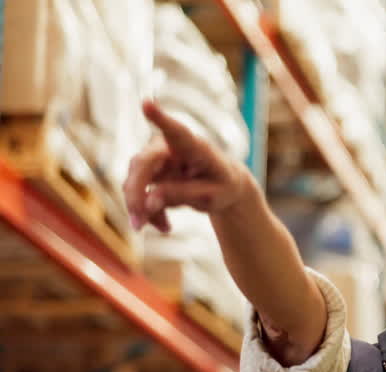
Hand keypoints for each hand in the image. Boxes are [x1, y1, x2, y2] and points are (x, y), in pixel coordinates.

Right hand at [124, 100, 254, 232]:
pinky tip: (165, 226)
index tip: (146, 103)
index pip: (176, 131)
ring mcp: (156, 158)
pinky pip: (139, 194)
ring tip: (163, 228)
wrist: (224, 186)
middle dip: (136, 195)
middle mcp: (169, 146)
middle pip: (142, 165)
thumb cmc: (224, 185)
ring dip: (141, 208)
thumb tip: (149, 201)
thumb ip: (184, 195)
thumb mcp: (215, 196)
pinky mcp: (149, 174)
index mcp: (195, 146)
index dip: (160, 117)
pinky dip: (148, 213)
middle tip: (138, 224)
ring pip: (134, 181)